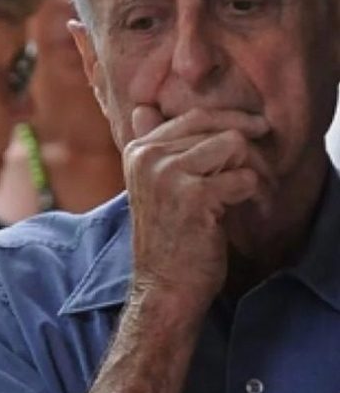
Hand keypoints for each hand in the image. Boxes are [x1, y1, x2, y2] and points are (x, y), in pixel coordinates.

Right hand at [124, 106, 272, 310]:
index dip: (230, 124)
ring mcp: (167, 175)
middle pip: (218, 127)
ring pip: (233, 144)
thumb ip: (152, 144)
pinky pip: (243, 177)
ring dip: (248, 170)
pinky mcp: (193, 196)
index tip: (254, 136)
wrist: (164, 284)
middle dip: (243, 150)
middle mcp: (147, 157)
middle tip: (255, 175)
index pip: (194, 117)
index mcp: (137, 151)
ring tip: (243, 195)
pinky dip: (250, 196)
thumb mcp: (152, 184)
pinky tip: (237, 213)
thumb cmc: (168, 236)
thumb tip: (144, 108)